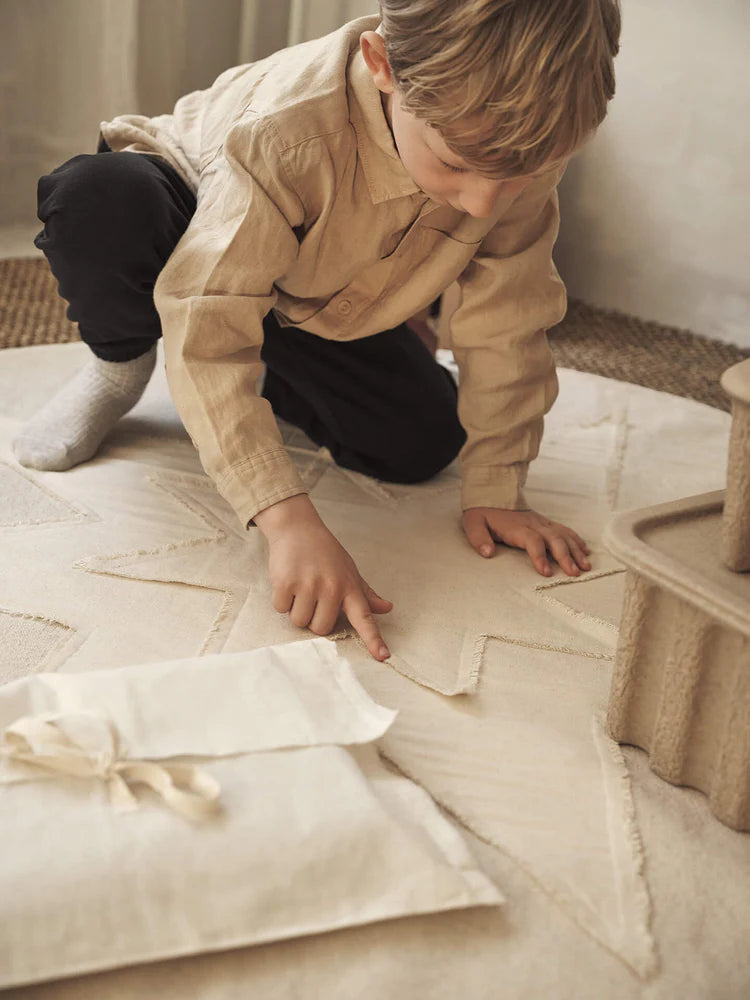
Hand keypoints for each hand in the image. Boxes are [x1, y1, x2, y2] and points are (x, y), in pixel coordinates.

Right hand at [254, 494, 392, 660]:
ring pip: (300, 622)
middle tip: (312, 595)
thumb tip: (387, 608)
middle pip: (321, 628)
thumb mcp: (349, 570)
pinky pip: (281, 609)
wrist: (298, 527)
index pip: (365, 617)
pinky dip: (281, 600)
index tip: (383, 656)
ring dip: (296, 609)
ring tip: (299, 587)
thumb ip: (366, 594)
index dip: (373, 639)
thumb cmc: (325, 552)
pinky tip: (287, 581)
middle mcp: (332, 588)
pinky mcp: (286, 583)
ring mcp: (309, 585)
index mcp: (350, 587)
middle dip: (313, 617)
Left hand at [462, 506, 590, 576]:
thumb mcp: (473, 524)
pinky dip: (576, 540)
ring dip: (576, 550)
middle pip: (553, 539)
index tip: (545, 572)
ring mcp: (541, 522)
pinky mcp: (546, 522)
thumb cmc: (483, 513)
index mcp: (516, 527)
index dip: (539, 556)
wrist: (492, 493)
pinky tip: (585, 550)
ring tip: (585, 566)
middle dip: (565, 556)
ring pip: (563, 535)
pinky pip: (564, 530)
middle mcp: (533, 524)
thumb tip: (488, 553)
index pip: (532, 540)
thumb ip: (479, 539)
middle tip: (573, 573)